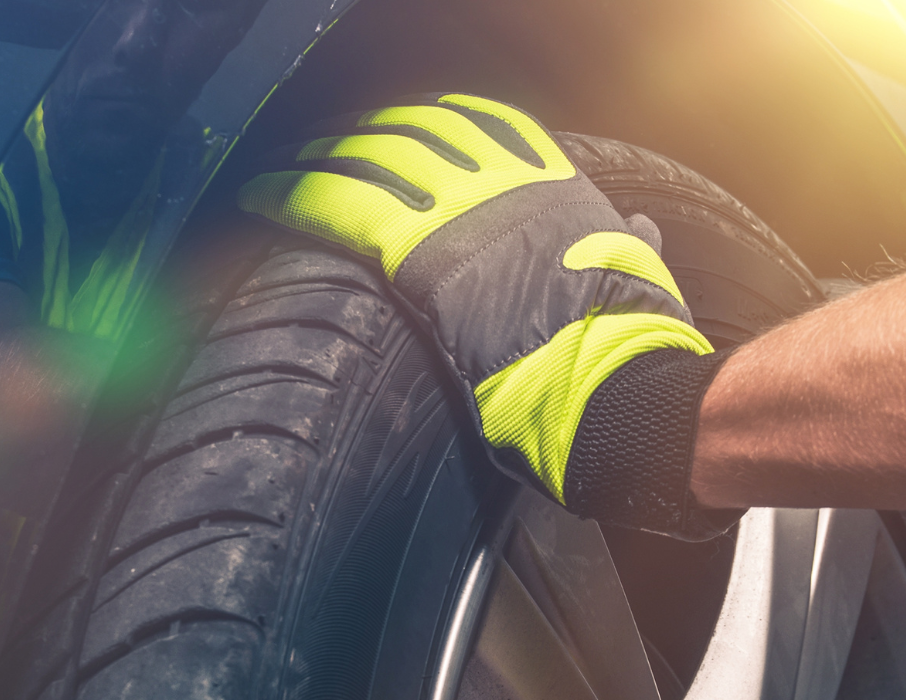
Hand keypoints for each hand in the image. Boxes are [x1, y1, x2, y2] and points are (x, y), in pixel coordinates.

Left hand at [239, 94, 723, 523]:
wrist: (613, 373)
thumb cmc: (631, 343)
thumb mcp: (641, 273)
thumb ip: (632, 244)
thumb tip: (645, 231)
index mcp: (553, 184)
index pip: (482, 125)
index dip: (433, 121)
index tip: (403, 126)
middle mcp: (503, 181)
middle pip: (414, 130)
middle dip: (364, 134)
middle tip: (323, 145)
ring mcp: (459, 208)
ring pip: (368, 157)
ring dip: (316, 158)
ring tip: (280, 168)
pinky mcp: (419, 250)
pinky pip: (339, 203)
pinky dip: (292, 193)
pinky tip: (260, 194)